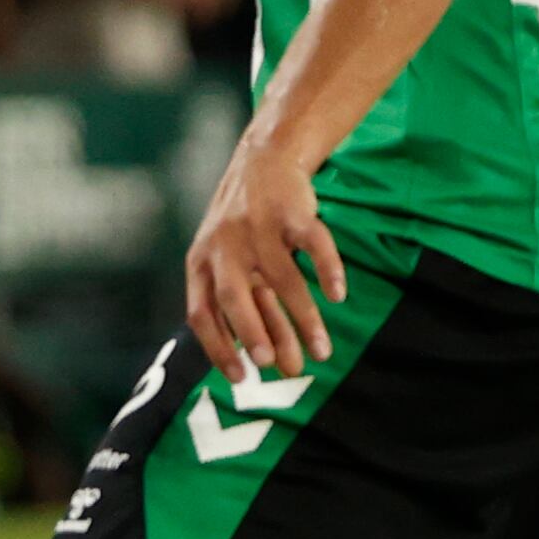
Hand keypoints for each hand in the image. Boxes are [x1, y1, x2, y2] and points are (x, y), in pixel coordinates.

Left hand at [185, 135, 342, 382]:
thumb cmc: (244, 228)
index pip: (201, 314)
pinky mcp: (292, 211)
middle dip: (256, 333)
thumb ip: (236, 304)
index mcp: (200, 264)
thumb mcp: (226, 263)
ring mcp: (256, 228)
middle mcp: (223, 247)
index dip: (218, 347)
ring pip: (283, 280)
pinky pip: (312, 243)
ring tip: (323, 351)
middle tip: (278, 367)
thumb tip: (259, 360)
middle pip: (235, 297)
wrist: (263, 161)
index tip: (242, 378)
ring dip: (304, 319)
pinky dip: (327, 269)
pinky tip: (338, 296)